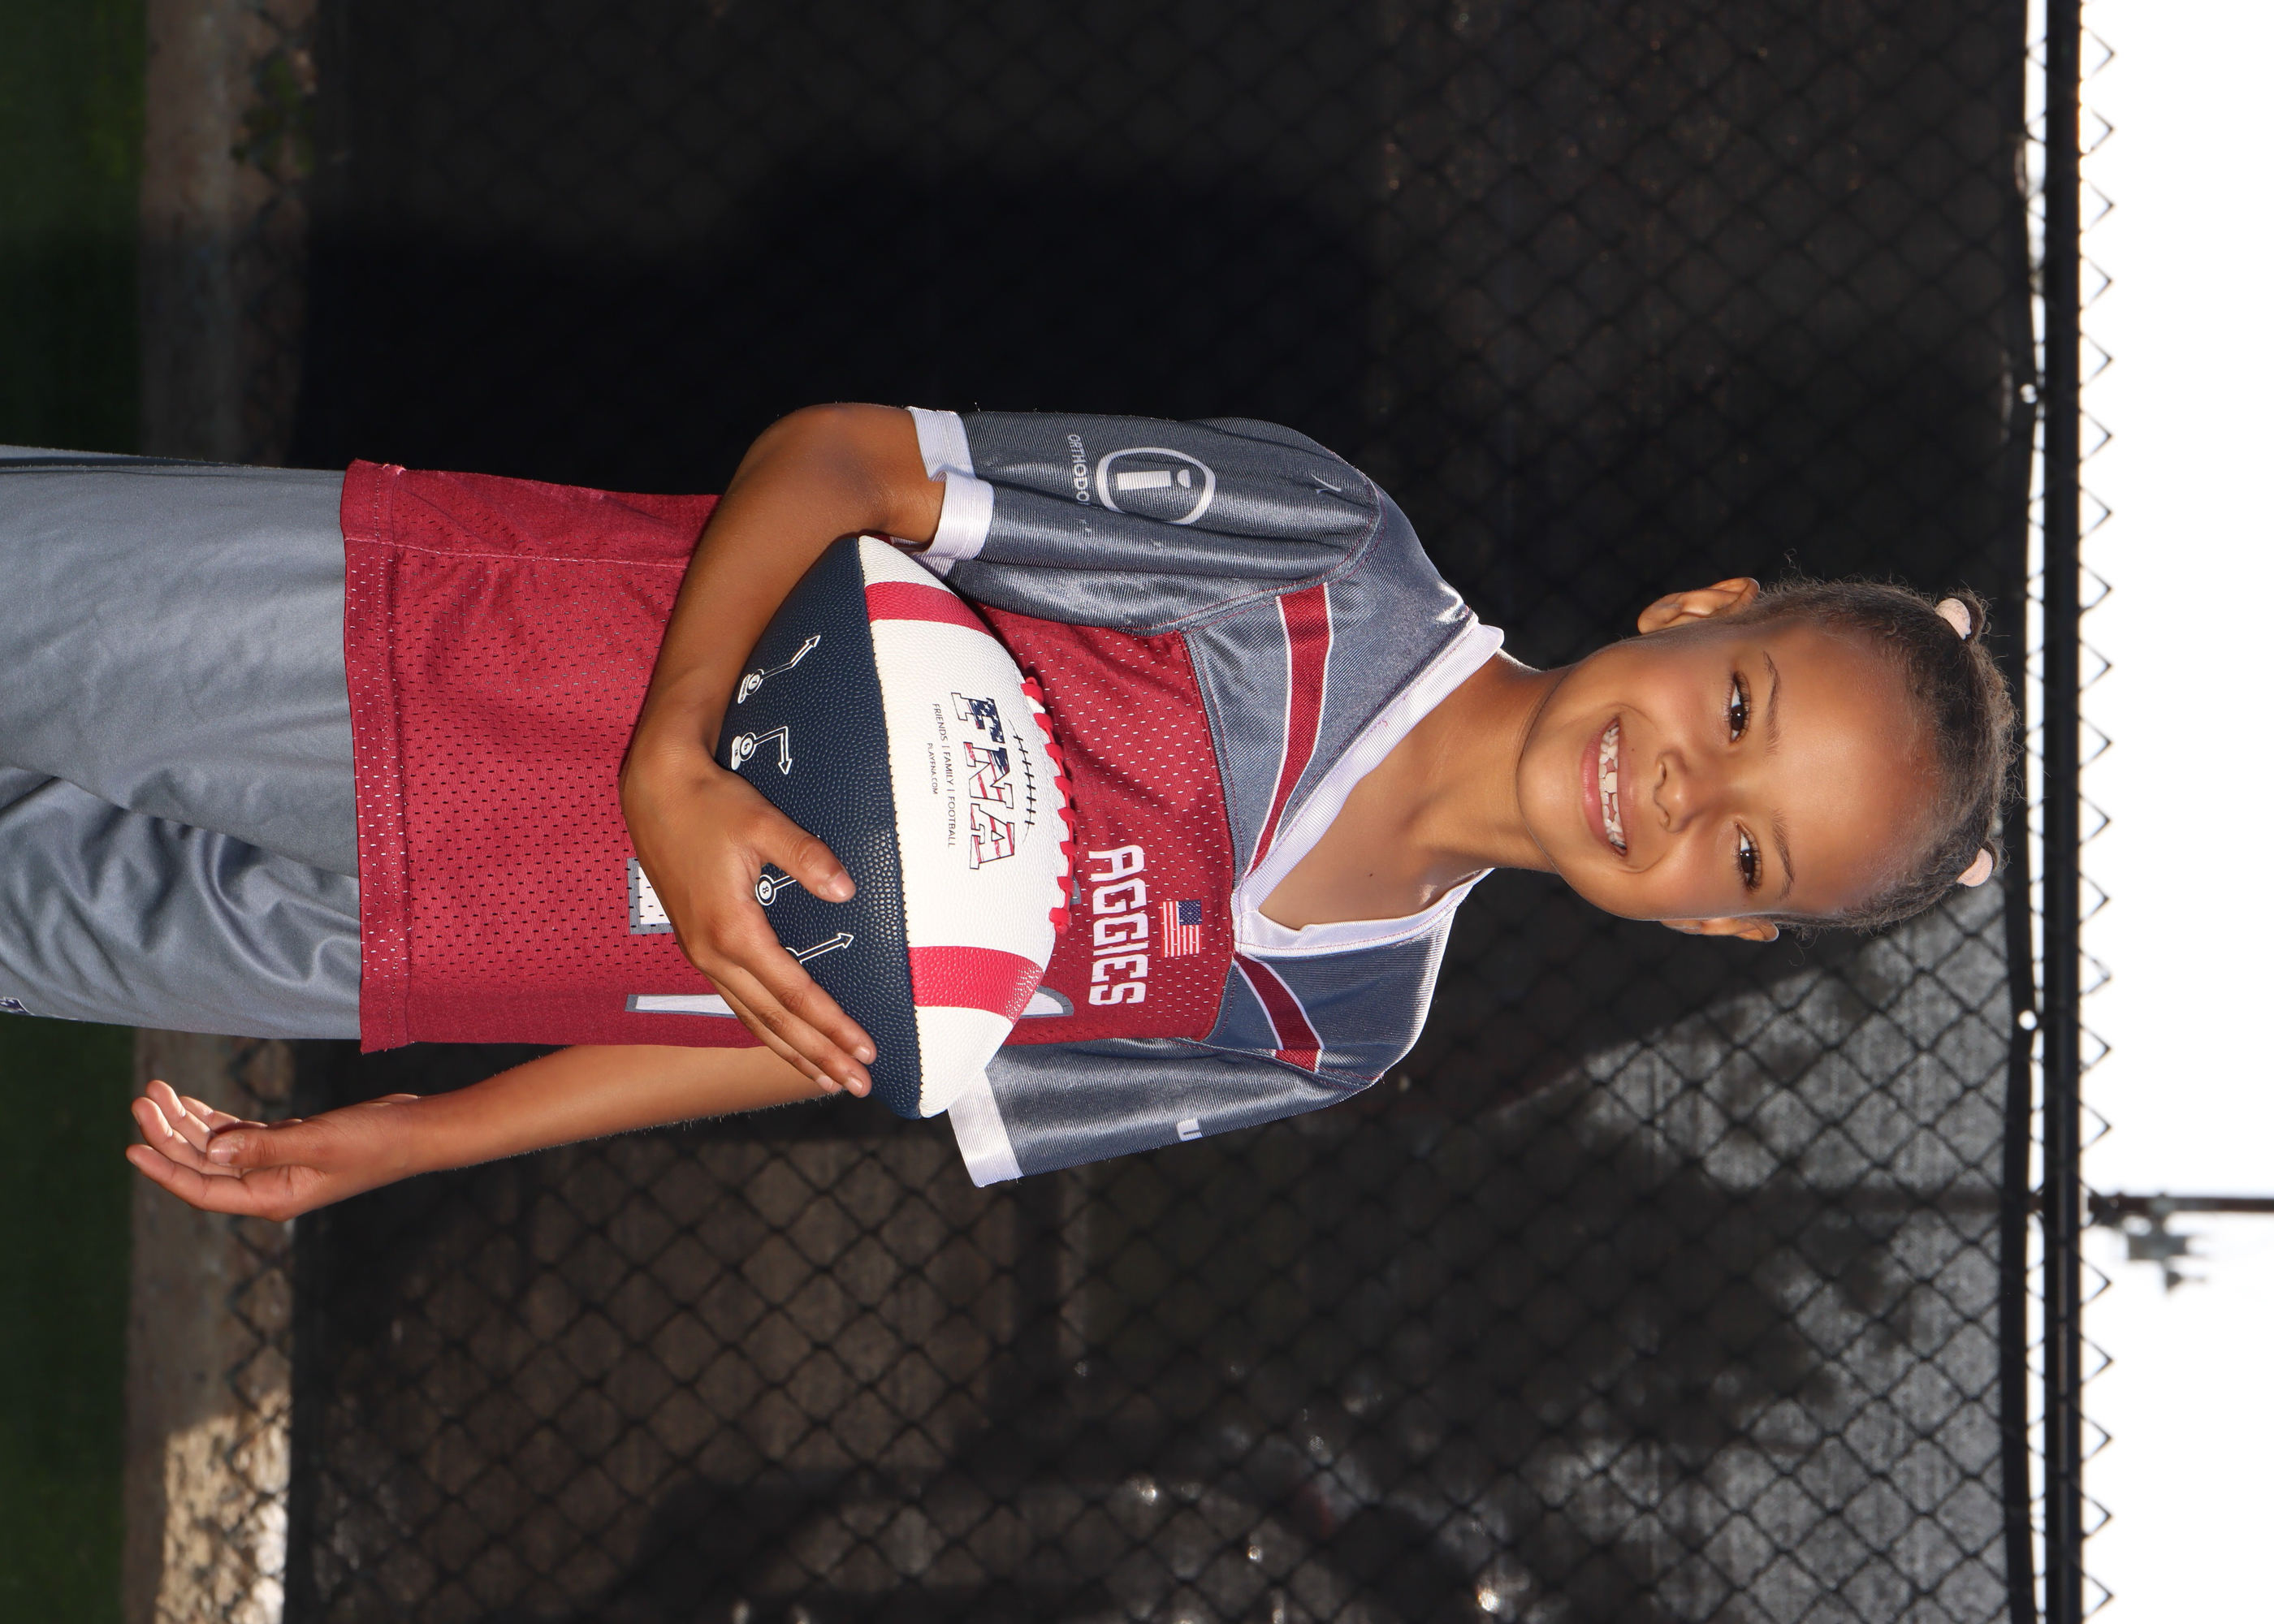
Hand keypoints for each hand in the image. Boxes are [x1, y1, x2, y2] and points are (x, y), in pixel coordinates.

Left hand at [125, 1079, 421, 1219]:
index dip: (165, 1170)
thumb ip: (263, 1147)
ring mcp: (277, 1166)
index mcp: (272, 1196)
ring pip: (218, 1149)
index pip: (204, 1188)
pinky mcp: (289, 1146)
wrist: (415, 1132)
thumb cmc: (374, 1142)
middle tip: (144, 1100)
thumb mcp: (317, 1142)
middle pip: (204, 1165)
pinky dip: (214, 1121)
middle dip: (170, 1134)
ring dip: (188, 1123)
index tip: (132, 1147)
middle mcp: (268, 1186)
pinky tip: (193, 1105)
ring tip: (159, 1093)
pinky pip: (239, 1137)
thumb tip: (213, 1152)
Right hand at [619, 741, 874, 1094]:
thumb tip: (846, 890)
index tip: (864, 1049)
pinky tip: (783, 1040)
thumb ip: (807, 857)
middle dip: (818, 1055)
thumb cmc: (709, 804)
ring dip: (791, 1050)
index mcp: (732, 930)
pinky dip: (764, 1026)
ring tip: (825, 1079)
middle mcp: (713, 952)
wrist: (654, 791)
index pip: (794, 993)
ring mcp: (701, 952)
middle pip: (773, 1019)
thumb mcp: (762, 822)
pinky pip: (736, 999)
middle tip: (857, 1084)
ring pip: (751, 1017)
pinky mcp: (697, 944)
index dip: (832, 1025)